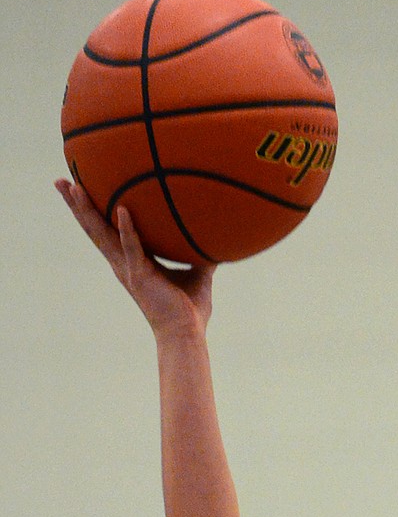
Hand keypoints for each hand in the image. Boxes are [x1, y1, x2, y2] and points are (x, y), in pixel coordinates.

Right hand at [56, 180, 213, 337]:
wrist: (187, 335)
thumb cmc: (190, 310)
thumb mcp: (198, 275)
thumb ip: (201, 256)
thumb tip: (216, 239)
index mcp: (132, 261)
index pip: (108, 230)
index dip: (95, 211)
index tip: (81, 189)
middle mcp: (123, 264)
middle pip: (94, 229)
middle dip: (77, 205)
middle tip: (61, 181)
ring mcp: (128, 270)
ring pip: (102, 235)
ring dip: (87, 211)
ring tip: (73, 187)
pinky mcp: (139, 277)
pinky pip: (133, 249)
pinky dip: (128, 230)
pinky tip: (123, 209)